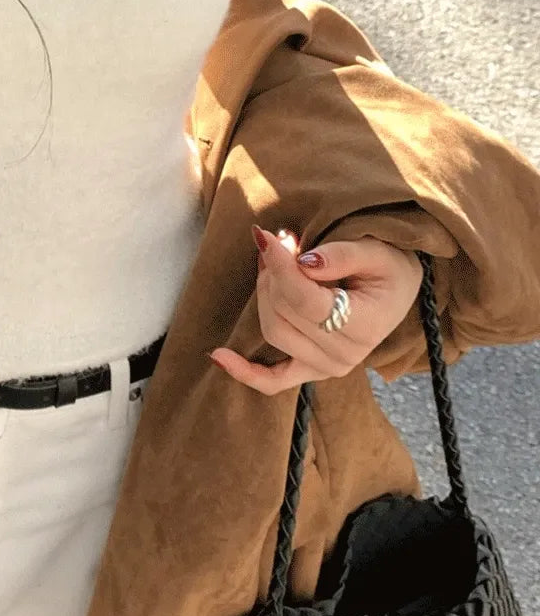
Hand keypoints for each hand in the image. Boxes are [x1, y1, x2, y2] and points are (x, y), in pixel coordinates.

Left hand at [208, 226, 423, 395]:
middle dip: (273, 273)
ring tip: (274, 263)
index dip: (281, 267)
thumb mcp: (375, 252)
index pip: (306, 300)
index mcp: (365, 327)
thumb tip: (303, 262)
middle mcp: (344, 356)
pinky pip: (273, 380)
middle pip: (284, 314)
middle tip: (278, 242)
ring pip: (272, 331)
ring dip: (264, 294)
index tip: (264, 236)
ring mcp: (326, 368)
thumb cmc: (388, 268)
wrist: (397, 290)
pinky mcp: (310, 370)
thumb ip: (341, 255)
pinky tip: (218, 355)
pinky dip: (245, 371)